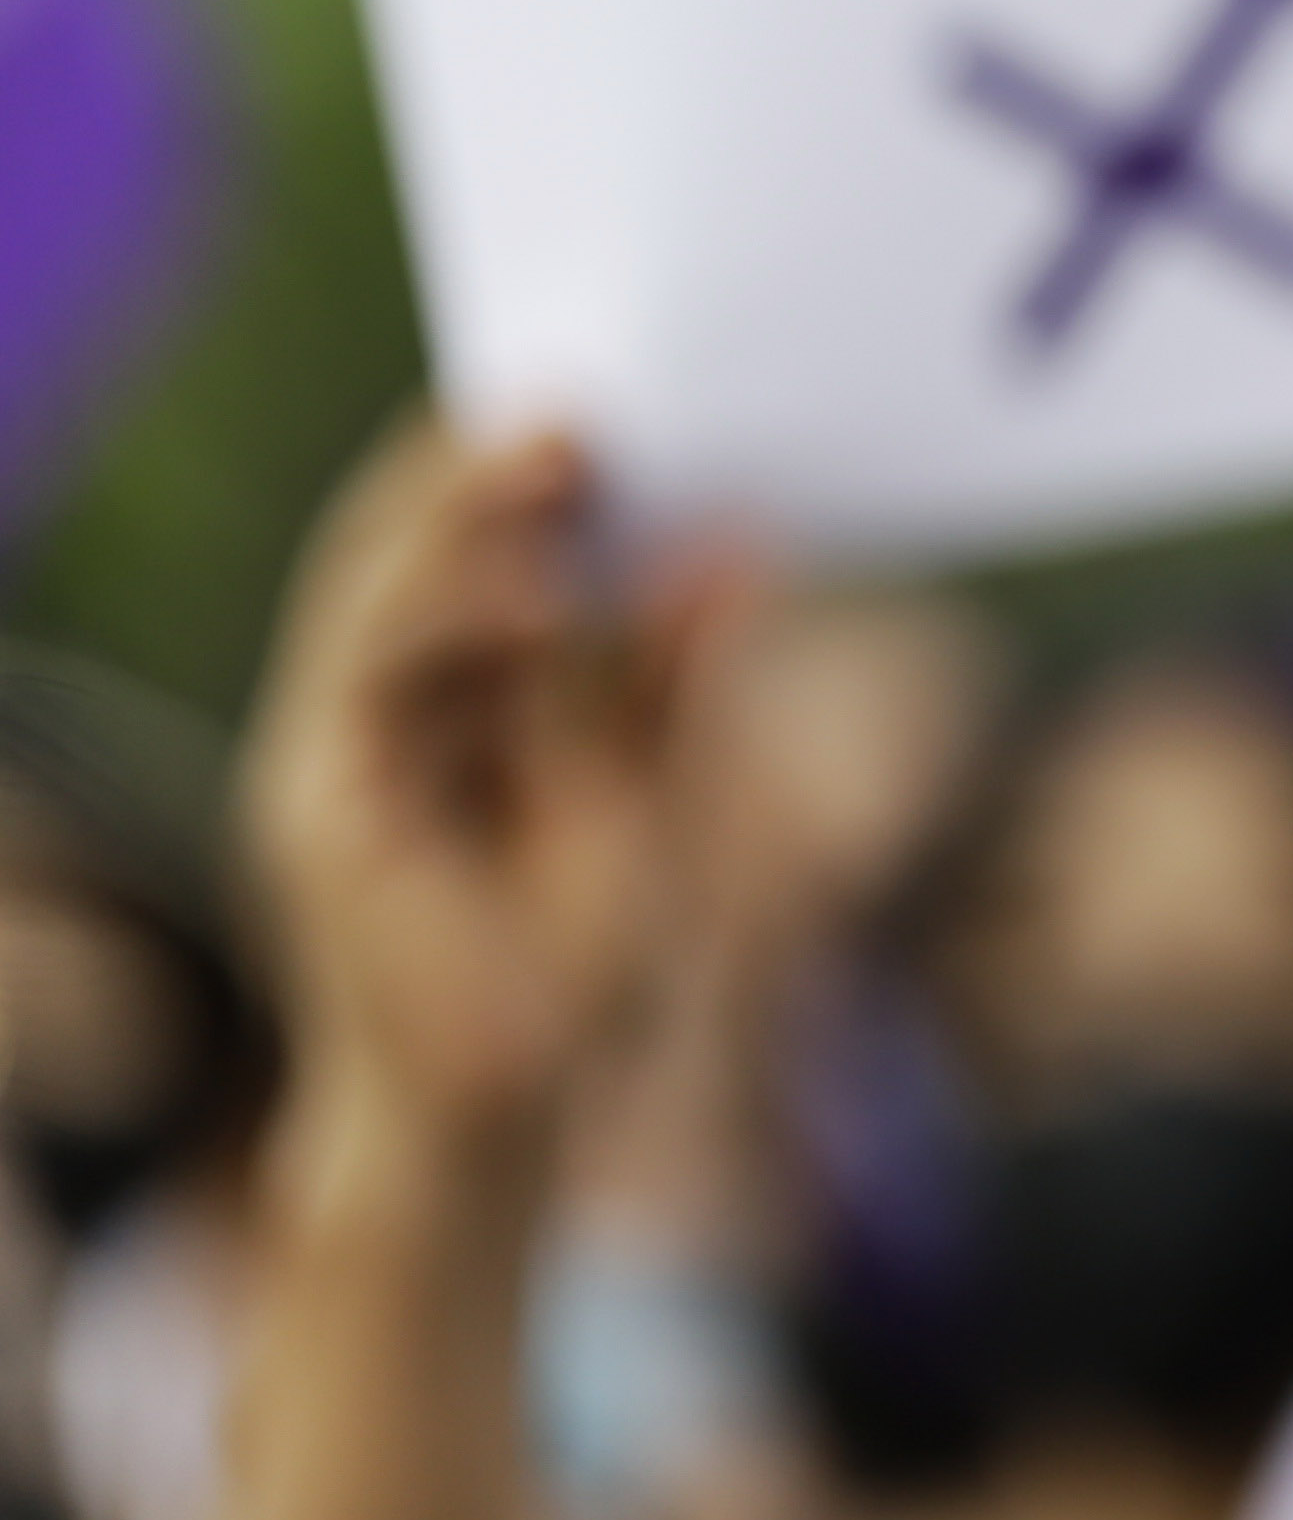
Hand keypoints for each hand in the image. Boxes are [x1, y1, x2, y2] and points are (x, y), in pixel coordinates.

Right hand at [237, 422, 744, 1205]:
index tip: (617, 395)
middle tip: (581, 400)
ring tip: (551, 458)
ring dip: (458, 518)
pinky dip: (443, 620)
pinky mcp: (322, 811)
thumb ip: (679, 680)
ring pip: (372, 589)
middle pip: (413, 548)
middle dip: (485, 468)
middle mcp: (383, 709)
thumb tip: (743, 541)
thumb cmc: (577, 972)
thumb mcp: (660, 797)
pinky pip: (367, 682)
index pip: (477, 545)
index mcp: (461, 696)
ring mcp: (338, 756)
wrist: (508, 1125)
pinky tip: (529, 590)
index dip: (525, 469)